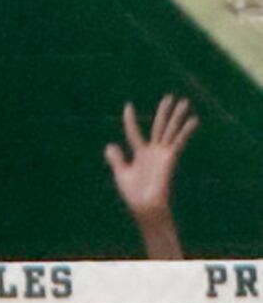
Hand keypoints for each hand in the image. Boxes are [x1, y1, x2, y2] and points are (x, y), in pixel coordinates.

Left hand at [104, 96, 197, 223]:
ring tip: (184, 102)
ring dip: (177, 116)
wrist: (144, 205)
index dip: (130, 121)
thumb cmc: (134, 194)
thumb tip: (109, 146)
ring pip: (170, 130)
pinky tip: (194, 120)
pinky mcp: (170, 158)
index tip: (128, 106)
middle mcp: (153, 151)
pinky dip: (185, 131)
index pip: (134, 133)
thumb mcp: (122, 174)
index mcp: (140, 154)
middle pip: (159, 126)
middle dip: (164, 112)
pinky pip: (178, 141)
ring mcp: (162, 154)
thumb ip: (116, 159)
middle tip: (169, 97)